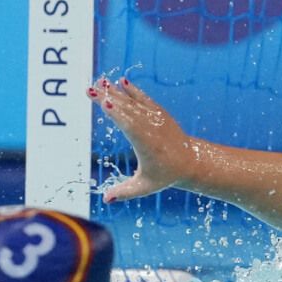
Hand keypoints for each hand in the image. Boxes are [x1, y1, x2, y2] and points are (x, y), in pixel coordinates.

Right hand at [87, 77, 194, 202]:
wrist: (191, 161)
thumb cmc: (166, 176)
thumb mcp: (145, 186)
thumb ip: (125, 192)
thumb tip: (105, 199)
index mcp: (146, 144)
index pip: (130, 127)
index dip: (118, 115)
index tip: (105, 104)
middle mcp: (151, 129)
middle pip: (127, 111)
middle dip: (109, 99)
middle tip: (90, 89)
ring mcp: (156, 119)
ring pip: (134, 102)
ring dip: (117, 92)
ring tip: (100, 81)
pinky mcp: (160, 114)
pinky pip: (144, 99)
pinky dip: (134, 91)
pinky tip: (121, 82)